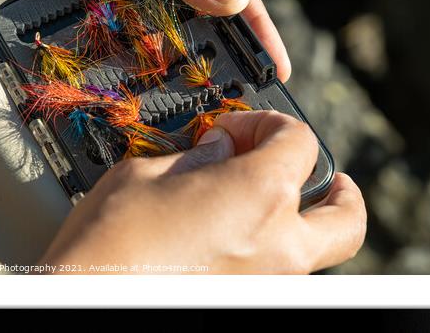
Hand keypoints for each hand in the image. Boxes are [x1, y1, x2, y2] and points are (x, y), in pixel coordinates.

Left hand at [0, 0, 291, 80]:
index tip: (275, 64)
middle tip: (245, 84)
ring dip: (191, 51)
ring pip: (182, 21)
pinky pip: (149, 30)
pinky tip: (165, 74)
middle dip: (228, 43)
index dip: (256, 23)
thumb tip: (232, 0)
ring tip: (209, 87)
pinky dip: (156, 51)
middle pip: (213, 4)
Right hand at [40, 111, 365, 273]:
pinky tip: (238, 238)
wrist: (83, 305)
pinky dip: (275, 250)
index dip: (269, 124)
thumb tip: (219, 150)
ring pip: (319, 253)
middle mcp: (279, 245)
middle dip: (342, 191)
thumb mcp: (144, 175)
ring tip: (273, 207)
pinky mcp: (249, 303)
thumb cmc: (107, 244)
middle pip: (346, 217)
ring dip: (306, 222)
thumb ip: (196, 157)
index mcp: (259, 195)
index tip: (238, 130)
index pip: (300, 142)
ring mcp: (270, 283)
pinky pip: (282, 274)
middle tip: (329, 177)